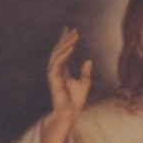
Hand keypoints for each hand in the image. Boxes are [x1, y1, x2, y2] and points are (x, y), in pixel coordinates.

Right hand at [41, 28, 91, 142]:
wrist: (70, 113)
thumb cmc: (75, 101)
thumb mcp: (84, 84)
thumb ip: (85, 72)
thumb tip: (88, 60)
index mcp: (61, 70)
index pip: (62, 51)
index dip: (65, 40)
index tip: (70, 29)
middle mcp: (55, 70)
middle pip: (58, 50)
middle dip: (65, 39)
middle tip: (73, 29)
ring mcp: (53, 74)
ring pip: (56, 54)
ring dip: (65, 44)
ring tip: (74, 36)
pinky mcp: (53, 79)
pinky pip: (57, 63)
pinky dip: (64, 54)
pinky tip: (71, 47)